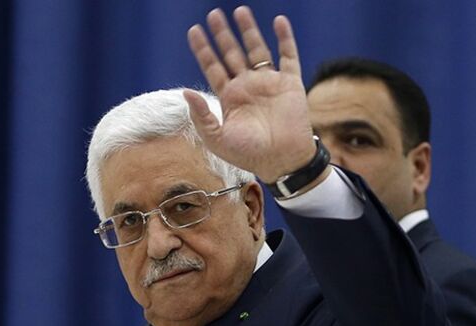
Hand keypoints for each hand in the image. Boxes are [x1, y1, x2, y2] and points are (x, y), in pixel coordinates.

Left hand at [185, 7, 315, 182]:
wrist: (281, 161)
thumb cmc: (248, 155)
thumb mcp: (217, 139)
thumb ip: (201, 116)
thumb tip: (185, 91)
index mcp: (230, 97)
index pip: (213, 67)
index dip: (203, 50)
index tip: (194, 31)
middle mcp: (248, 86)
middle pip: (232, 53)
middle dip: (223, 34)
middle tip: (213, 15)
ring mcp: (269, 82)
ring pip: (257, 49)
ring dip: (249, 30)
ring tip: (239, 11)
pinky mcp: (290, 83)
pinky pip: (288, 55)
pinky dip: (285, 38)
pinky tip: (278, 21)